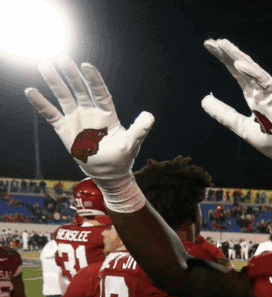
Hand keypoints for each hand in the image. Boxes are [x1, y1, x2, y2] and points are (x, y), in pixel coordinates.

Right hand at [25, 57, 152, 211]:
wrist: (108, 172)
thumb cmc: (122, 157)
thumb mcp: (132, 143)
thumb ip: (139, 129)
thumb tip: (149, 116)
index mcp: (107, 114)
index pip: (99, 92)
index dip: (93, 80)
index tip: (86, 65)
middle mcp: (91, 112)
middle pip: (79, 89)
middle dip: (71, 74)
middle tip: (61, 57)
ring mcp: (77, 119)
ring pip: (64, 96)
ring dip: (54, 81)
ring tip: (44, 64)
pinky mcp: (64, 129)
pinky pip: (50, 113)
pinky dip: (41, 103)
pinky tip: (31, 91)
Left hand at [202, 39, 271, 196]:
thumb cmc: (271, 141)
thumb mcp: (240, 126)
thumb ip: (223, 113)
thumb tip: (204, 99)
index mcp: (255, 96)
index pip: (238, 73)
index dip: (225, 59)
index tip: (209, 46)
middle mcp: (263, 91)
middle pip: (244, 67)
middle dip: (228, 53)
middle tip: (211, 42)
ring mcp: (270, 94)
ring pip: (253, 69)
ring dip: (238, 56)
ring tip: (222, 44)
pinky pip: (264, 81)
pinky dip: (252, 72)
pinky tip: (238, 63)